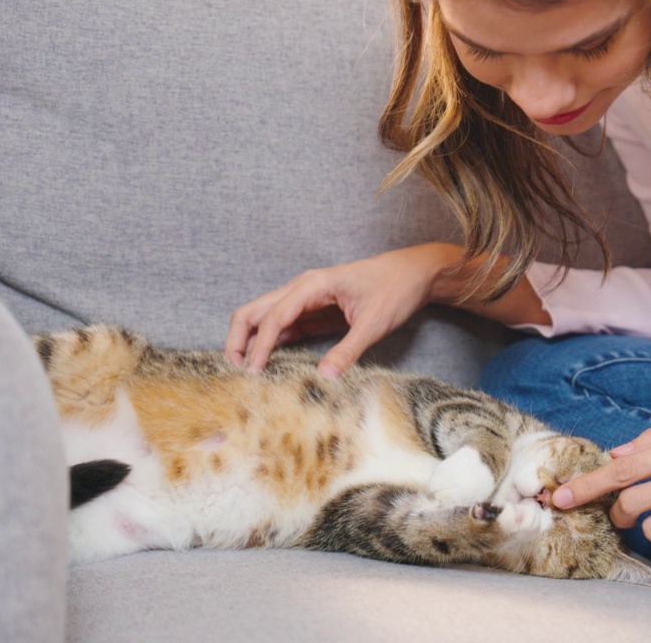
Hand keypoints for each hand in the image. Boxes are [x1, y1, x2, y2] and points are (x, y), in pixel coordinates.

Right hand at [225, 244, 459, 377]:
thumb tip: (325, 377)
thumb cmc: (396, 289)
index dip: (259, 346)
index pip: (274, 316)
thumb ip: (349, 349)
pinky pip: (285, 327)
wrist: (416, 273)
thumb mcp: (374, 323)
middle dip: (239, 339)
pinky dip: (272, 344)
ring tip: (246, 373)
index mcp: (313, 285)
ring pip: (265, 318)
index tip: (252, 372)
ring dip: (252, 342)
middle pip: (255, 311)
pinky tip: (269, 365)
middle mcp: (303, 289)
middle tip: (235, 370)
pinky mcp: (316, 311)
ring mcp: (307, 300)